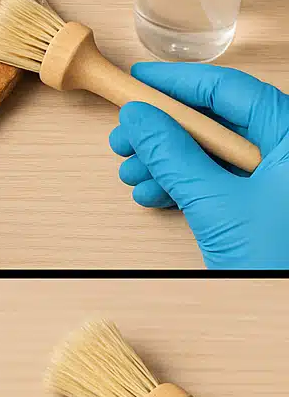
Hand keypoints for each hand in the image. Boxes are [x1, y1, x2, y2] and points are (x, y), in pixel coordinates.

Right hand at [111, 62, 288, 268]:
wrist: (286, 314)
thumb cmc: (278, 261)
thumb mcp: (215, 204)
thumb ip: (174, 156)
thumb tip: (140, 119)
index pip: (231, 91)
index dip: (180, 84)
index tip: (140, 82)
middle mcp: (287, 153)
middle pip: (217, 122)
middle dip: (164, 131)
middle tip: (125, 136)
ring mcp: (275, 180)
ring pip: (211, 154)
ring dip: (165, 161)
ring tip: (132, 172)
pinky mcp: (261, 205)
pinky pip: (216, 180)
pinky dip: (180, 185)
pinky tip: (153, 193)